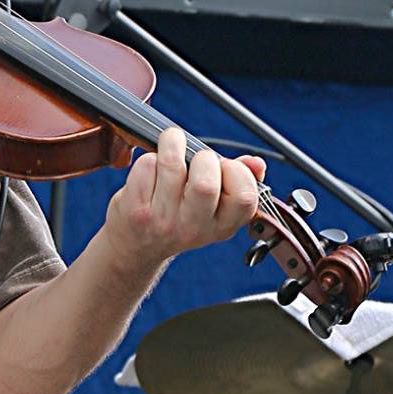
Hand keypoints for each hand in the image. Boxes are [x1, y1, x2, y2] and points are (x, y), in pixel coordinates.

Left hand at [105, 125, 264, 268]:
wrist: (136, 249)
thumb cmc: (178, 219)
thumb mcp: (213, 209)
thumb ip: (239, 183)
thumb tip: (256, 163)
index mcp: (222, 226)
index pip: (244, 197)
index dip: (238, 172)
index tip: (224, 167)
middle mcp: (193, 227)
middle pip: (206, 183)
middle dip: (203, 157)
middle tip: (195, 159)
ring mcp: (162, 220)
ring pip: (172, 164)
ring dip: (173, 144)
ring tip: (172, 146)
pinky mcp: (136, 210)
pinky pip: (146, 166)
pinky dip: (149, 158)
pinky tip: (151, 170)